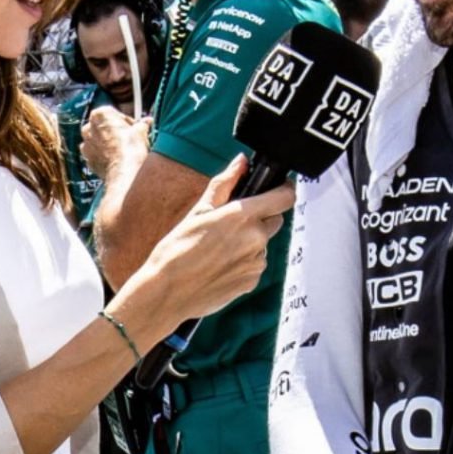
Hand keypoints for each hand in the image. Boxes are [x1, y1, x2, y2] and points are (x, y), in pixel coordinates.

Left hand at [82, 103, 146, 180]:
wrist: (125, 173)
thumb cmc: (130, 150)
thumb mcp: (140, 131)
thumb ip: (141, 124)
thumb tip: (145, 123)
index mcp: (99, 115)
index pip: (114, 113)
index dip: (125, 121)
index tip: (133, 127)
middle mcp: (88, 129)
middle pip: (103, 127)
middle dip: (115, 132)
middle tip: (130, 138)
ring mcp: (86, 146)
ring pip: (99, 141)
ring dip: (109, 144)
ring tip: (124, 150)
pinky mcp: (88, 161)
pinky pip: (97, 155)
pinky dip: (105, 156)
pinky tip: (117, 159)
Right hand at [127, 156, 291, 335]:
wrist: (167, 291)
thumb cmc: (177, 251)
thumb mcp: (199, 210)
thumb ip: (225, 183)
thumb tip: (241, 162)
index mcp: (243, 216)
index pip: (284, 197)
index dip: (285, 189)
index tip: (280, 188)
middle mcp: (255, 240)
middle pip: (275, 220)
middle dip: (261, 217)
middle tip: (234, 222)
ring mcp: (256, 263)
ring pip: (262, 244)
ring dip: (250, 241)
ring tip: (220, 248)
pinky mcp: (252, 282)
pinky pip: (255, 265)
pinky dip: (244, 262)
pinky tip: (220, 265)